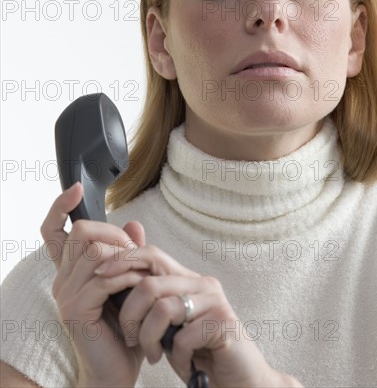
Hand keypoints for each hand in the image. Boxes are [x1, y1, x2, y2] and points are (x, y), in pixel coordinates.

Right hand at [40, 182, 146, 387]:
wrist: (118, 371)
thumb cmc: (125, 326)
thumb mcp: (129, 283)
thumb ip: (129, 253)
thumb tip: (134, 223)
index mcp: (71, 271)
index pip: (54, 231)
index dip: (61, 206)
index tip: (75, 188)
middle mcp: (62, 279)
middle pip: (82, 232)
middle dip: (115, 235)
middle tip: (134, 255)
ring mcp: (66, 294)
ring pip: (95, 250)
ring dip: (126, 257)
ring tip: (140, 275)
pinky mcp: (76, 309)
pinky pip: (104, 277)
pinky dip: (127, 277)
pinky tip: (138, 288)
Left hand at [94, 243, 303, 387]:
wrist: (238, 379)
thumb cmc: (197, 351)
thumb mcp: (168, 323)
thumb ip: (151, 300)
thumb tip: (112, 276)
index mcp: (186, 279)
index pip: (151, 254)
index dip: (122, 260)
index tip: (98, 275)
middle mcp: (201, 283)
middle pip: (150, 282)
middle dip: (129, 314)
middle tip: (129, 337)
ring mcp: (214, 301)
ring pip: (162, 308)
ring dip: (149, 338)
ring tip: (153, 355)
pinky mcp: (224, 323)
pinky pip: (183, 335)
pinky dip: (176, 354)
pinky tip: (182, 362)